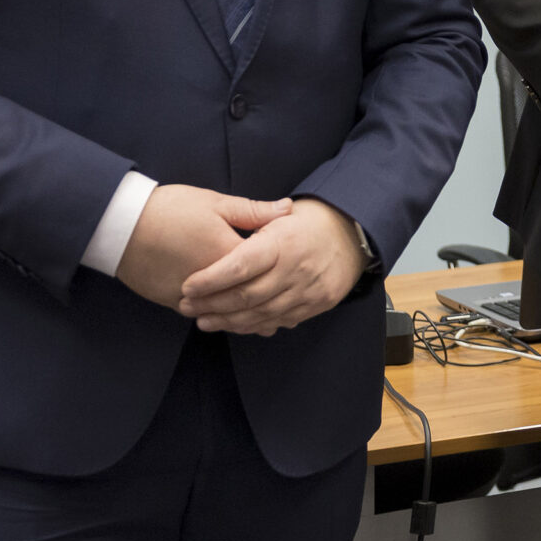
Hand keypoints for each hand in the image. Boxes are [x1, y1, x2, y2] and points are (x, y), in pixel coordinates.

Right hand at [116, 184, 292, 308]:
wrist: (121, 226)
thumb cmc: (170, 209)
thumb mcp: (215, 203)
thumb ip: (254, 212)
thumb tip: (288, 209)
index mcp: (228, 253)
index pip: (266, 269)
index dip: (284, 273)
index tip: (300, 276)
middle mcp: (213, 282)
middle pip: (249, 299)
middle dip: (271, 306)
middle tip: (293, 313)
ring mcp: (192, 296)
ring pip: (227, 314)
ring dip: (248, 320)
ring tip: (271, 323)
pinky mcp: (173, 303)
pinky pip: (204, 316)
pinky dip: (220, 319)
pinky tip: (232, 319)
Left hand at [179, 197, 365, 334]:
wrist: (353, 234)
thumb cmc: (309, 221)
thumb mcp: (281, 214)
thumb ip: (250, 223)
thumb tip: (215, 237)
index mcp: (284, 241)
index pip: (240, 265)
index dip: (210, 280)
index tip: (187, 286)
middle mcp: (296, 268)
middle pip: (247, 296)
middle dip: (212, 304)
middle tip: (188, 306)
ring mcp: (308, 290)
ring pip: (260, 314)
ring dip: (228, 321)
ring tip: (204, 320)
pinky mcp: (316, 304)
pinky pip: (279, 321)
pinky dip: (254, 326)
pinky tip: (235, 324)